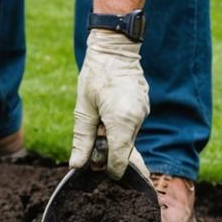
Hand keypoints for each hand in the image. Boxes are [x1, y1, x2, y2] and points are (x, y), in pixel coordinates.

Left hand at [70, 28, 149, 178]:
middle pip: (125, 150)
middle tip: (93, 158)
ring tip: (98, 130)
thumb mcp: (83, 109)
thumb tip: (77, 165)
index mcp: (121, 120)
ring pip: (129, 138)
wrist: (115, 48)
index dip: (111, 170)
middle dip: (110, 156)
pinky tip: (107, 120)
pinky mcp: (144, 107)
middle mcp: (137, 118)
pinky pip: (132, 126)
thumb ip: (83, 139)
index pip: (120, 158)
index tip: (102, 173)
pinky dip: (121, 130)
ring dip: (114, 141)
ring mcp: (143, 112)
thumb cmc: (95, 75)